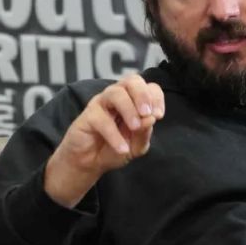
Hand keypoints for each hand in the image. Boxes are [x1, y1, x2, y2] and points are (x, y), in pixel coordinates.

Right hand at [44, 75, 164, 207]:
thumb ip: (145, 133)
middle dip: (142, 95)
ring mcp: (101, 104)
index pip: (149, 87)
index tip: (159, 115)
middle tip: (147, 113)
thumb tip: (151, 118)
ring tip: (135, 127)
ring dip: (129, 109)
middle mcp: (118, 97)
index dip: (156, 98)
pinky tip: (122, 148)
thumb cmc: (115, 149)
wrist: (90, 163)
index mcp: (134, 100)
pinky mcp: (87, 116)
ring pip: (115, 93)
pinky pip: (101, 119)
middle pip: (132, 81)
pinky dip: (114, 134)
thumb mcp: (136, 145)